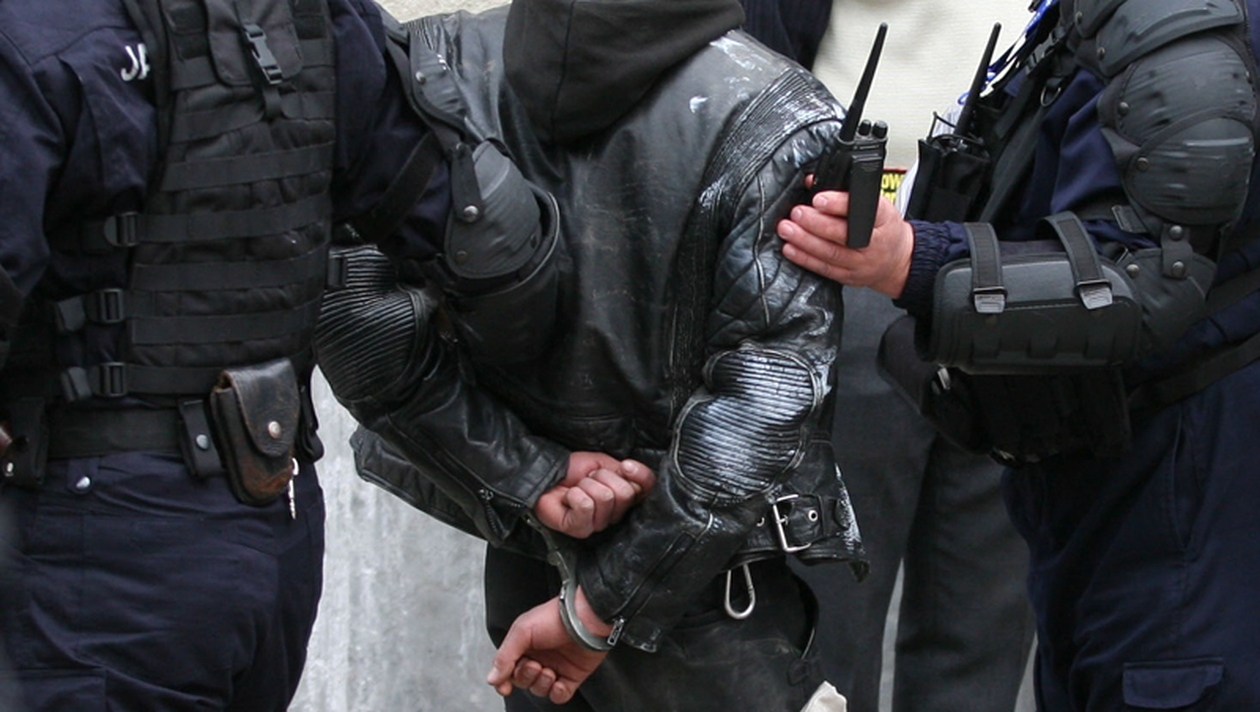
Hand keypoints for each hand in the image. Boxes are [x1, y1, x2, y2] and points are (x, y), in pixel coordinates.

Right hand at [486, 590, 609, 703]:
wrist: (585, 619)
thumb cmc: (555, 618)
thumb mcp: (522, 631)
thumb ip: (504, 656)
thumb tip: (492, 678)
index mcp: (525, 645)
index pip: (508, 669)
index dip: (503, 680)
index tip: (504, 686)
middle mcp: (539, 656)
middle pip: (523, 680)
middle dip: (526, 676)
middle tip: (534, 665)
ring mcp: (556, 667)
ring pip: (539, 689)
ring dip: (541, 684)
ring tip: (548, 671)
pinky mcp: (572, 676)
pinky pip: (560, 695)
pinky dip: (557, 693)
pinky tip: (558, 682)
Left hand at [534, 453, 654, 537]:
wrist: (548, 475)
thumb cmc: (573, 471)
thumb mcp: (604, 463)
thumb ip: (625, 471)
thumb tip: (633, 473)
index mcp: (625, 497)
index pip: (647, 490)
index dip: (640, 476)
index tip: (626, 466)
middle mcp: (615, 514)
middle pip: (626, 493)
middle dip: (603, 477)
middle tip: (589, 478)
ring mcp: (598, 524)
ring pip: (605, 497)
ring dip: (587, 485)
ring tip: (577, 488)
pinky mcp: (580, 529)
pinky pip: (586, 506)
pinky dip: (575, 494)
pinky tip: (569, 497)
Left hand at [776, 188, 914, 298]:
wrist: (897, 260)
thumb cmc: (883, 228)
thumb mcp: (876, 204)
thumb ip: (846, 192)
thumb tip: (812, 182)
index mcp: (883, 219)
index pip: (863, 210)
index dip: (839, 204)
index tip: (819, 198)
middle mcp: (874, 243)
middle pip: (843, 234)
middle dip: (815, 223)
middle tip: (797, 213)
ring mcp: (862, 263)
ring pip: (831, 253)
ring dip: (804, 241)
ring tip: (787, 230)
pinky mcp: (849, 277)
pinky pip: (824, 269)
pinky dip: (805, 259)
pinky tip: (791, 249)